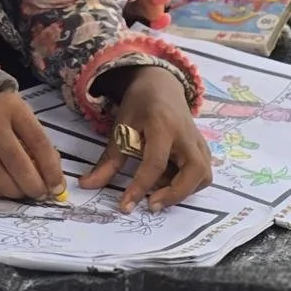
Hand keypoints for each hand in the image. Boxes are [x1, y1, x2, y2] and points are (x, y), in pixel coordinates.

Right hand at [0, 88, 64, 200]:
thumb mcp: (19, 114)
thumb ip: (35, 140)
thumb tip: (52, 177)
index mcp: (13, 107)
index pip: (38, 142)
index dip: (51, 169)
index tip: (58, 187)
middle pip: (18, 163)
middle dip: (34, 185)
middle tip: (41, 195)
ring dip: (16, 192)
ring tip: (24, 194)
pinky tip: (7, 190)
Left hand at [79, 67, 211, 213]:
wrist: (161, 84)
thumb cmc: (139, 104)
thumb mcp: (121, 128)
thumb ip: (108, 160)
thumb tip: (86, 185)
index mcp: (163, 126)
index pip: (155, 163)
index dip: (140, 187)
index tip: (125, 206)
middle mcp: (186, 135)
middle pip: (194, 171)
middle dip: (175, 194)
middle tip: (151, 204)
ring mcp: (198, 141)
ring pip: (204, 174)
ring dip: (185, 190)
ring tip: (160, 191)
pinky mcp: (202, 147)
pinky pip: (203, 171)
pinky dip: (189, 183)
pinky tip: (170, 180)